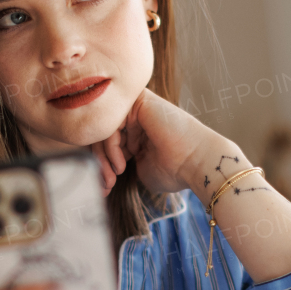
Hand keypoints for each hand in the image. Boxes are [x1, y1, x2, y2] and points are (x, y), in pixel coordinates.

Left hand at [90, 88, 211, 196]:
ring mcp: (137, 106)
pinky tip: (122, 163)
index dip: (100, 164)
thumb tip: (94, 167)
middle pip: (101, 133)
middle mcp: (136, 114)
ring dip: (103, 158)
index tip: (103, 188)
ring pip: (103, 128)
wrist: (197, 163)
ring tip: (113, 177)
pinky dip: (111, 147)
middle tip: (105, 185)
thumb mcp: (138, 167)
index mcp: (137, 128)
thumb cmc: (174, 170)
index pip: (105, 140)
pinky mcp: (139, 101)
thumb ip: (118, 159)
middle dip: (99, 163)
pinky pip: (111, 122)